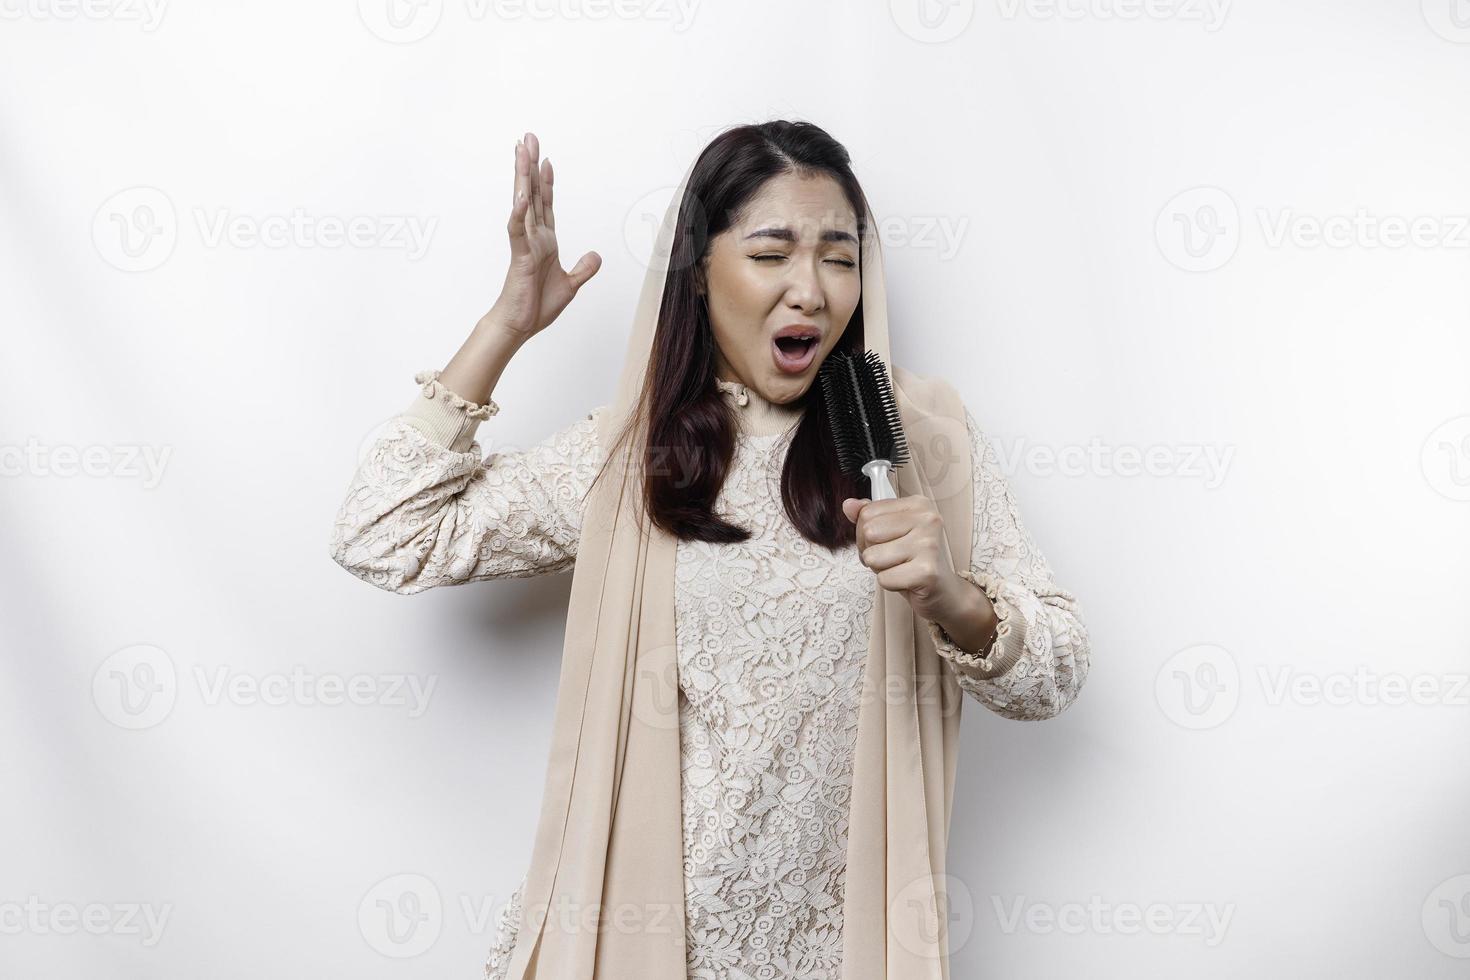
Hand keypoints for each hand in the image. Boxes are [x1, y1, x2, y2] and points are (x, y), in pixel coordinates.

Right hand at [484, 131, 601, 339]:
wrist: (520, 326)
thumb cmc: (537, 306)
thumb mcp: (571, 284)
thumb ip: (583, 269)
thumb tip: (597, 256)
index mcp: (545, 241)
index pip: (546, 204)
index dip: (546, 182)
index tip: (546, 159)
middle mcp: (534, 237)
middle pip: (532, 194)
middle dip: (530, 165)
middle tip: (527, 138)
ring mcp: (525, 244)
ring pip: (523, 203)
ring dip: (522, 177)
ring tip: (520, 151)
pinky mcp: (520, 256)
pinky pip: (518, 231)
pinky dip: (520, 213)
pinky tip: (522, 196)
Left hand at [841, 494, 974, 625]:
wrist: (945, 592)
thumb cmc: (916, 560)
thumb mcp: (892, 532)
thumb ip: (869, 516)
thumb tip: (848, 505)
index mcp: (919, 504)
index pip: (867, 512)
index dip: (867, 533)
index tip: (886, 542)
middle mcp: (928, 519)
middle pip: (868, 532)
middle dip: (871, 551)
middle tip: (893, 559)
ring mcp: (929, 545)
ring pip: (872, 557)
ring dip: (880, 569)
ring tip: (900, 569)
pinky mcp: (927, 572)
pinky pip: (883, 578)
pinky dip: (890, 584)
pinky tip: (907, 581)